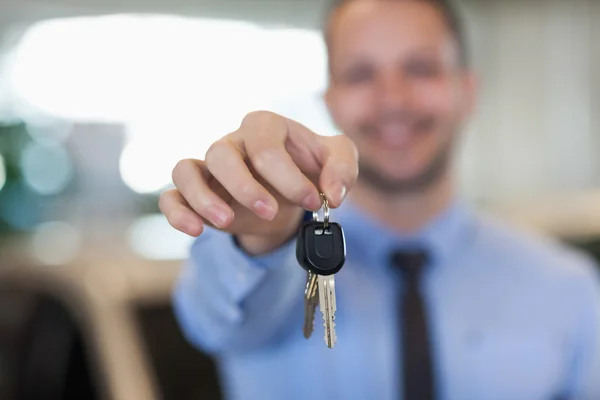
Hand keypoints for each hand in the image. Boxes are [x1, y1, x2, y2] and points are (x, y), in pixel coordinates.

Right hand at [159, 111, 358, 254]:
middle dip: (245, 187)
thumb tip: (333, 195)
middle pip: (220, 153)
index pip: (266, 146)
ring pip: (185, 170)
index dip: (289, 178)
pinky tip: (197, 229)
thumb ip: (343, 169)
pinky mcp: (197, 193)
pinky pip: (172, 195)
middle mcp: (232, 142)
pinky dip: (177, 212)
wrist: (290, 193)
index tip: (315, 201)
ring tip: (226, 221)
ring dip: (203, 198)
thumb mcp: (338, 160)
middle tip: (271, 211)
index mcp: (265, 127)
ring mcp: (210, 167)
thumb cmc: (311, 168)